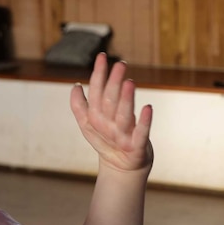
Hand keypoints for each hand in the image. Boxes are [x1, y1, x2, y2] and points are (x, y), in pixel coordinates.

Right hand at [71, 53, 153, 171]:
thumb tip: (75, 86)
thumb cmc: (107, 141)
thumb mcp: (88, 125)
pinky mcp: (137, 147)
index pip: (96, 92)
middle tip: (120, 64)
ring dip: (126, 100)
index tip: (102, 56)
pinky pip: (141, 134)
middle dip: (114, 83)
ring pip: (123, 116)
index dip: (99, 74)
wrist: (121, 169)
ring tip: (129, 82)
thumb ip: (79, 106)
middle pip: (109, 101)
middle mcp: (106, 126)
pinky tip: (149, 108)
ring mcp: (121, 136)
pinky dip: (145, 122)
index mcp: (94, 118)